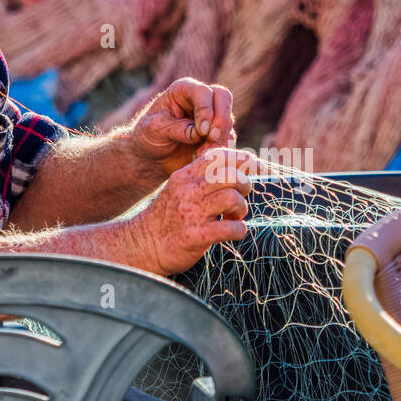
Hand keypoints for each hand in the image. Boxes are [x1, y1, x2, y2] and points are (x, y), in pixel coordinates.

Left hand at [126, 77, 236, 182]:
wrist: (153, 157)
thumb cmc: (149, 136)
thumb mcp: (154, 129)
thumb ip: (176, 128)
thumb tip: (198, 133)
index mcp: (184, 90)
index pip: (203, 92)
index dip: (206, 109)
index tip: (202, 130)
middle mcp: (201, 99)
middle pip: (223, 98)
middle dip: (221, 119)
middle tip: (212, 138)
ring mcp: (213, 116)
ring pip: (228, 120)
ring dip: (219, 138)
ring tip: (200, 153)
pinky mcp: (218, 134)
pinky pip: (227, 139)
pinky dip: (219, 149)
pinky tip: (201, 157)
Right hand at [130, 148, 254, 274]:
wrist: (143, 245)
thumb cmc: (168, 217)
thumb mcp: (179, 189)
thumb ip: (202, 179)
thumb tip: (237, 170)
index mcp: (185, 176)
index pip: (218, 156)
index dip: (243, 159)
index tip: (256, 165)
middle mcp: (188, 191)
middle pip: (231, 176)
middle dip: (244, 185)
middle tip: (239, 199)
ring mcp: (191, 213)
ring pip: (232, 198)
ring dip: (241, 209)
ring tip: (234, 217)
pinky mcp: (196, 235)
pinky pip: (231, 228)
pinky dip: (239, 230)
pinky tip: (233, 232)